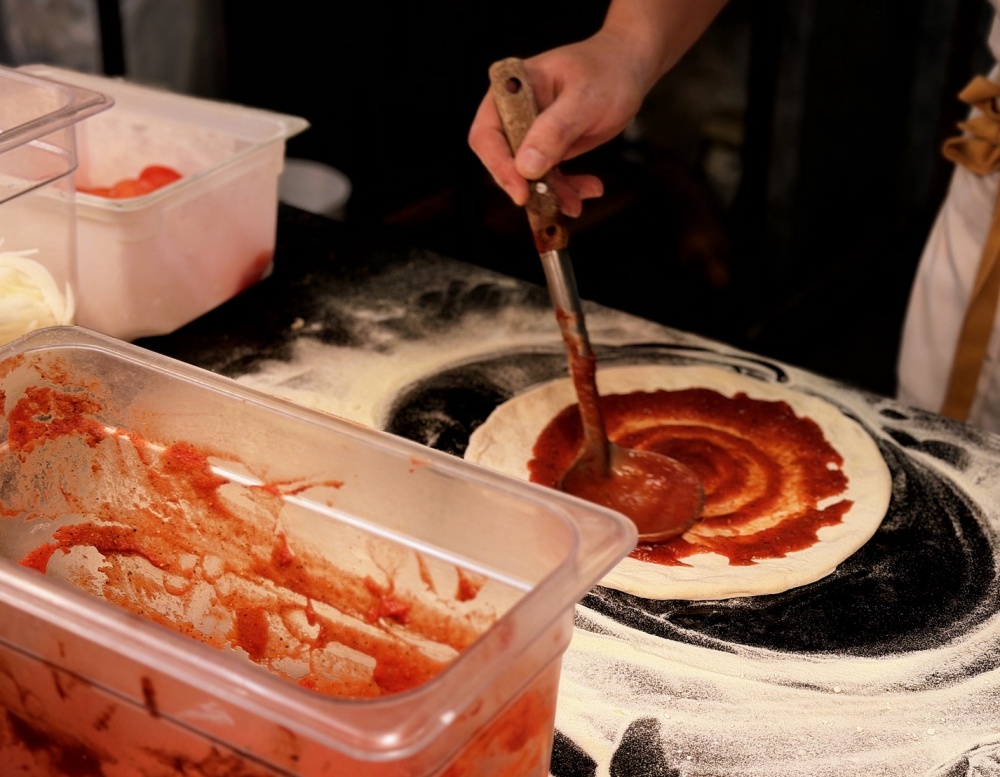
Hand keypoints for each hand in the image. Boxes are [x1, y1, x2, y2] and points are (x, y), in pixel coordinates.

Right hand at [468, 32, 649, 216]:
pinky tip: (589, 188)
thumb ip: (554, 130)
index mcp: (511, 90)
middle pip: (504, 161)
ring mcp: (530, 133)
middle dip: (529, 186)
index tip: (522, 191)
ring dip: (551, 194)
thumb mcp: (583, 99)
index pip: (487, 134)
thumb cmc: (606, 71)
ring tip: (577, 202)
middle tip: (554, 203)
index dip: (500, 166)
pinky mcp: (547, 149)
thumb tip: (526, 166)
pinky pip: (548, 177)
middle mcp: (514, 113)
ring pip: (527, 176)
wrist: (628, 67)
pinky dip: (566, 189)